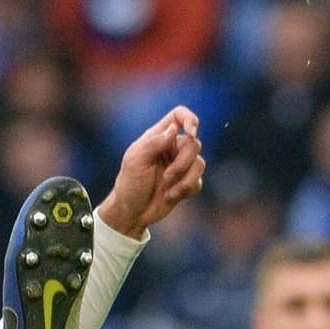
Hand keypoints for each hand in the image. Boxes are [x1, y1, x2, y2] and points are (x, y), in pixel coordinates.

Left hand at [95, 106, 204, 237]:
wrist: (131, 213)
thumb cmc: (129, 184)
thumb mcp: (135, 160)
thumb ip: (154, 142)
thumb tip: (174, 129)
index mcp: (158, 137)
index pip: (179, 115)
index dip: (189, 119)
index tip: (191, 132)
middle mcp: (172, 149)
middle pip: (194, 143)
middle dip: (183, 162)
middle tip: (166, 176)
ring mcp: (180, 166)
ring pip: (200, 163)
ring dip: (185, 179)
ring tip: (167, 191)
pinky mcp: (186, 183)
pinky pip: (198, 181)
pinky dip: (186, 190)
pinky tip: (170, 196)